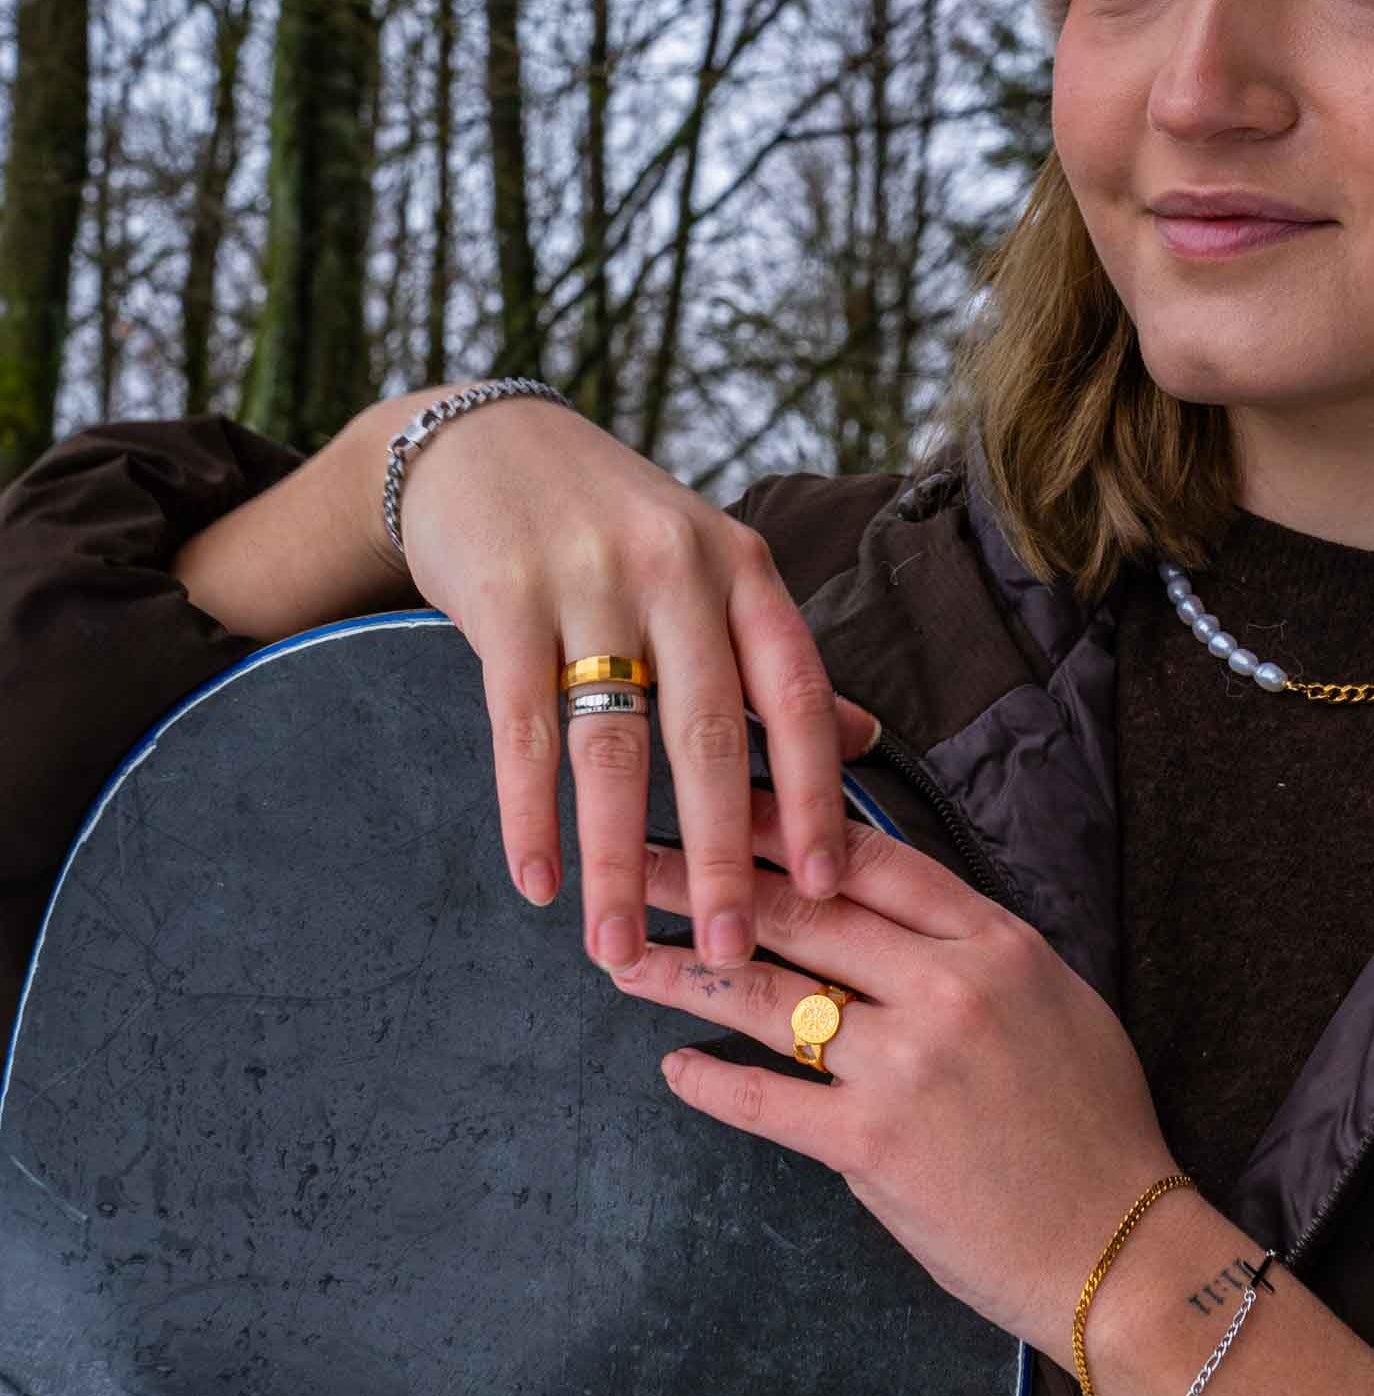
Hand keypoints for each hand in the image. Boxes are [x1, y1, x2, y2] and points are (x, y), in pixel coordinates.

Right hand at [380, 390, 879, 972]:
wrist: (484, 441)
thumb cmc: (614, 522)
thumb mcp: (713, 567)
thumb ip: (778, 659)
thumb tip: (863, 741)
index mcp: (742, 569)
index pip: (796, 694)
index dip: (815, 795)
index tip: (824, 886)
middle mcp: (675, 569)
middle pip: (708, 734)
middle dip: (721, 855)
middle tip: (728, 950)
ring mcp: (586, 579)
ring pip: (610, 745)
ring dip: (615, 858)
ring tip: (615, 948)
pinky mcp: (502, 598)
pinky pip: (519, 729)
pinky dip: (528, 814)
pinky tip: (537, 884)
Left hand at [604, 785, 1178, 1364]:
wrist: (1120, 1245)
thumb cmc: (1091, 1123)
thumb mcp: (1052, 999)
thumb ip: (969, 945)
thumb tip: (881, 903)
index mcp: (994, 944)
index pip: (869, 859)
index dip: (783, 826)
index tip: (721, 804)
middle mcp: (947, 989)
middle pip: (801, 912)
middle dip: (704, 881)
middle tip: (637, 862)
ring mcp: (906, 1067)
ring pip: (767, 997)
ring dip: (684, 974)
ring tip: (625, 958)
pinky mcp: (872, 1146)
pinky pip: (767, 1100)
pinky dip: (710, 1083)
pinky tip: (675, 1067)